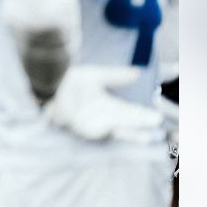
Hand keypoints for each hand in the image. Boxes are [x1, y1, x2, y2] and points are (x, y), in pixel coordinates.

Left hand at [42, 65, 163, 141]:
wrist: (50, 85)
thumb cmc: (69, 81)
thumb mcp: (96, 76)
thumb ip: (116, 76)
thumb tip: (137, 72)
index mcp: (106, 103)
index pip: (128, 111)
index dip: (141, 113)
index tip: (155, 114)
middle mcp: (102, 115)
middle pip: (126, 121)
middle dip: (140, 123)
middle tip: (156, 122)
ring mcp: (95, 124)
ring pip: (118, 129)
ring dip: (132, 132)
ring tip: (148, 134)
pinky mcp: (85, 129)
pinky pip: (103, 133)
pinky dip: (112, 133)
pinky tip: (123, 131)